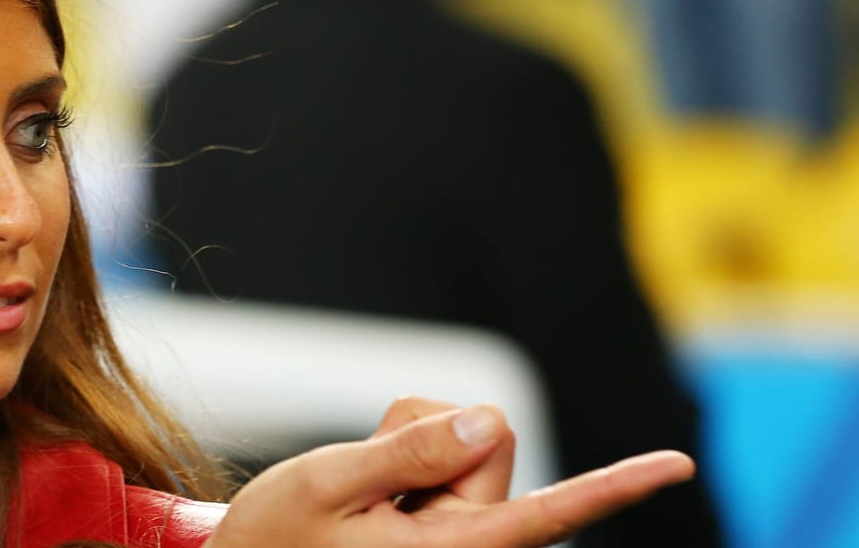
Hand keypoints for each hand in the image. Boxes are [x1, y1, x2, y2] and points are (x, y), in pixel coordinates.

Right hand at [203, 402, 693, 547]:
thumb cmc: (278, 539)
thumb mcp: (329, 484)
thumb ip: (411, 450)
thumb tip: (488, 419)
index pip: (550, 510)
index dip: (616, 484)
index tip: (677, 466)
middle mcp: (473, 545)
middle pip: (495, 444)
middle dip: (437, 438)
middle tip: (373, 476)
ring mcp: (465, 536)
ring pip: (472, 450)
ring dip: (418, 452)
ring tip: (366, 492)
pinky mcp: (452, 525)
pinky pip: (450, 463)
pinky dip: (411, 463)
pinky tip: (376, 496)